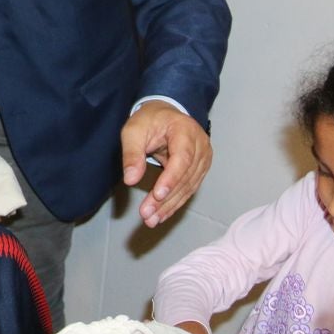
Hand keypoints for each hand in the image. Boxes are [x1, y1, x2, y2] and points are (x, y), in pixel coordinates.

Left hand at [120, 100, 211, 226]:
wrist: (165, 114)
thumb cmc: (149, 120)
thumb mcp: (133, 130)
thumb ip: (132, 153)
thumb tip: (130, 179)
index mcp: (185, 131)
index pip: (183, 158)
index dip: (171, 178)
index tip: (157, 195)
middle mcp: (200, 146)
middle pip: (185, 177)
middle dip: (165, 198)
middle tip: (147, 215)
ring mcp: (203, 159)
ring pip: (188, 187)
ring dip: (169, 205)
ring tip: (151, 219)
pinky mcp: (199, 170)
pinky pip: (188, 189)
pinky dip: (174, 202)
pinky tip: (162, 214)